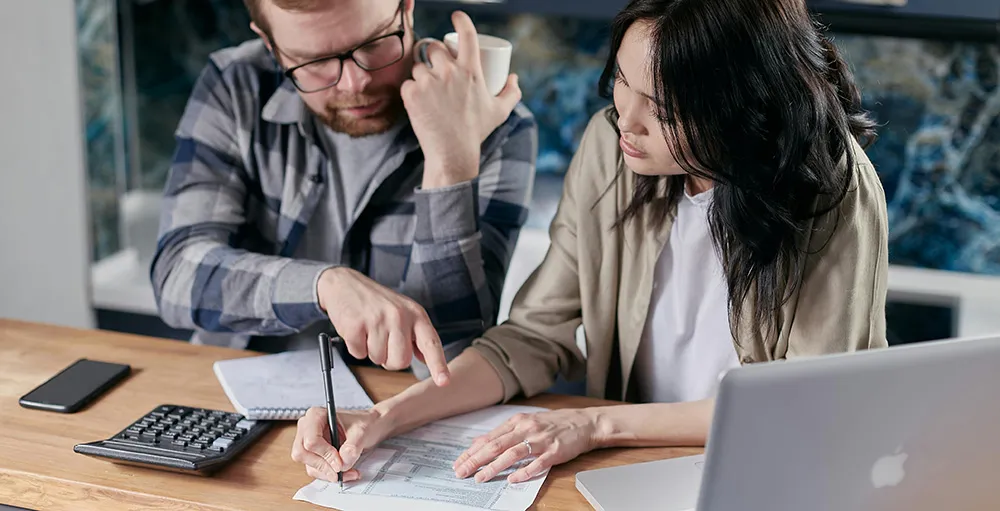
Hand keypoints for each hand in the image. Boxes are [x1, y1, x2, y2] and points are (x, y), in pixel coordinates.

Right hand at [291, 406, 393, 481]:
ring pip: (309, 465)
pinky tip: (346, 472)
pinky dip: (330, 474)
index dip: (325, 454)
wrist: (370, 427)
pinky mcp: (313, 454)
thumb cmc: (364, 423)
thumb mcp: (362, 431)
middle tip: (341, 471)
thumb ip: (352, 446)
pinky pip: (316, 470)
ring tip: (350, 472)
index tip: (340, 462)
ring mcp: (308, 442)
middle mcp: (307, 428)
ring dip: (329, 473)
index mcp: (316, 415)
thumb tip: (342, 462)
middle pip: (302, 454)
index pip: (311, 440)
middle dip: (323, 465)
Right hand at [317, 267, 449, 385]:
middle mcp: (400, 316)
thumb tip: (426, 359)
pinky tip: (357, 330)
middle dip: (390, 360)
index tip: (444, 381)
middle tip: (382, 341)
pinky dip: (356, 347)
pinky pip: (358, 354)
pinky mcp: (356, 325)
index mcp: (416, 314)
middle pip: (401, 361)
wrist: (345, 283)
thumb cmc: (377, 302)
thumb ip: (416, 335)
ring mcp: (377, 320)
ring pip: (378, 359)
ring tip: (369, 330)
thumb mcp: (404, 312)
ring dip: (371, 351)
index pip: (431, 343)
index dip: (438, 364)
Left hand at [402, 11, 521, 188]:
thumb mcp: (499, 112)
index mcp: (471, 71)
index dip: (461, 20)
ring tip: (429, 91)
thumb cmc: (476, 131)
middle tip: (437, 70)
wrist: (452, 153)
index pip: (467, 35)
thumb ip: (511, 93)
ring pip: (419, 67)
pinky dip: (411, 91)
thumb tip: (513, 78)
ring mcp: (429, 82)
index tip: (456, 17)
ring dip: (422, 75)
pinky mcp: (411, 94)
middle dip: (435, 55)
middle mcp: (449, 72)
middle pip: (435, 48)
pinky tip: (418, 102)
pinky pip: (408, 84)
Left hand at [452, 409, 600, 483]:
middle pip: (496, 446)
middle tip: (462, 472)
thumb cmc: (553, 424)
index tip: (458, 463)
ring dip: (494, 467)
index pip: (489, 439)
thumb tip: (478, 443)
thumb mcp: (525, 422)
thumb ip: (503, 433)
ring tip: (481, 477)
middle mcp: (526, 428)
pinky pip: (537, 463)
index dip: (472, 452)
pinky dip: (524, 471)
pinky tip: (513, 479)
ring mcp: (540, 440)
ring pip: (512, 454)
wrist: (584, 422)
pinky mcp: (554, 451)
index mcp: (517, 422)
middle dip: (476, 460)